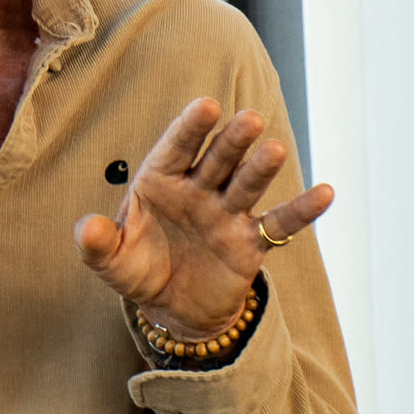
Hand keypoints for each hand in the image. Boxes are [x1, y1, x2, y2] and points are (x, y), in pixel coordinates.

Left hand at [72, 98, 335, 339]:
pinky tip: (326, 193)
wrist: (172, 308)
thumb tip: (87, 227)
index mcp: (160, 182)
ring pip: (246, 184)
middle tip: (248, 119)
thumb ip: (97, 243)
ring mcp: (226, 213)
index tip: (205, 105)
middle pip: (216, 159)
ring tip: (274, 149)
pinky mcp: (250, 241)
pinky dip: (303, 210)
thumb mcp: (110, 262)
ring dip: (260, 168)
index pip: (174, 149)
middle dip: (231, 141)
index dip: (189, 128)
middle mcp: (197, 190)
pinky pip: (279, 223)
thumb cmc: (138, 270)